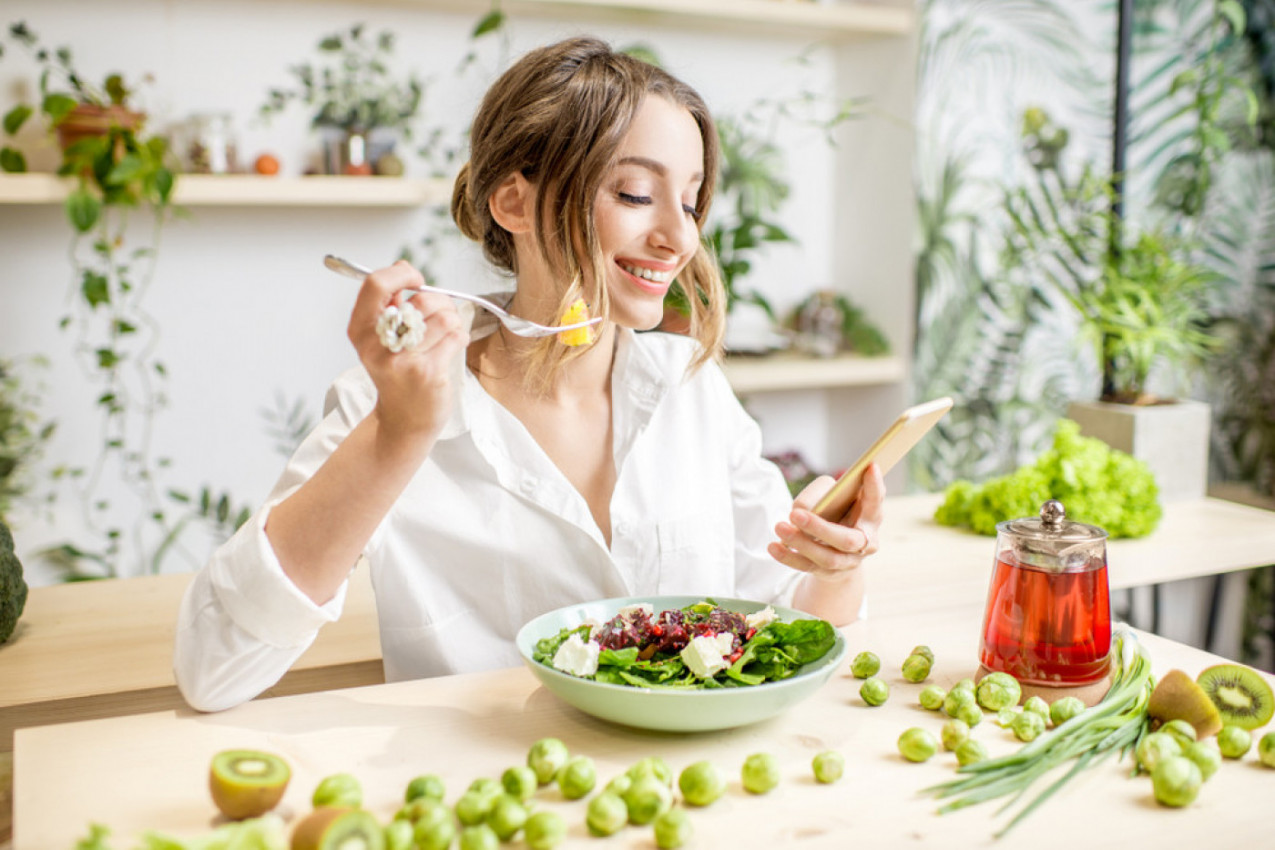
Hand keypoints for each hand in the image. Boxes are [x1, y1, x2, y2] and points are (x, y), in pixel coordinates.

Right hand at [346, 260, 468, 443]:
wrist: (404, 419)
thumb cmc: (397, 372)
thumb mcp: (380, 338)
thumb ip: (389, 303)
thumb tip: (403, 267)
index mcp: (360, 329)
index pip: (376, 284)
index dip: (402, 274)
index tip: (417, 280)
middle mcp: (377, 345)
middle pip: (420, 301)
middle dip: (440, 303)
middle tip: (440, 314)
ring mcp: (402, 360)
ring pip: (444, 318)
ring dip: (453, 322)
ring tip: (445, 335)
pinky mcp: (427, 373)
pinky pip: (455, 337)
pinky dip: (459, 337)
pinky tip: (450, 348)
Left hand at [768, 462, 884, 581]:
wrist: (841, 550)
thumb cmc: (838, 512)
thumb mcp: (836, 497)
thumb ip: (826, 494)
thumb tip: (803, 509)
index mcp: (871, 519)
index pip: (875, 503)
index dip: (874, 487)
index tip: (869, 466)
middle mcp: (865, 543)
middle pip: (846, 540)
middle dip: (820, 528)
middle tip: (794, 514)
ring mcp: (847, 561)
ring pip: (826, 557)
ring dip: (800, 542)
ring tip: (779, 527)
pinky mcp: (828, 573)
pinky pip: (807, 566)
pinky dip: (788, 557)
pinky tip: (773, 546)